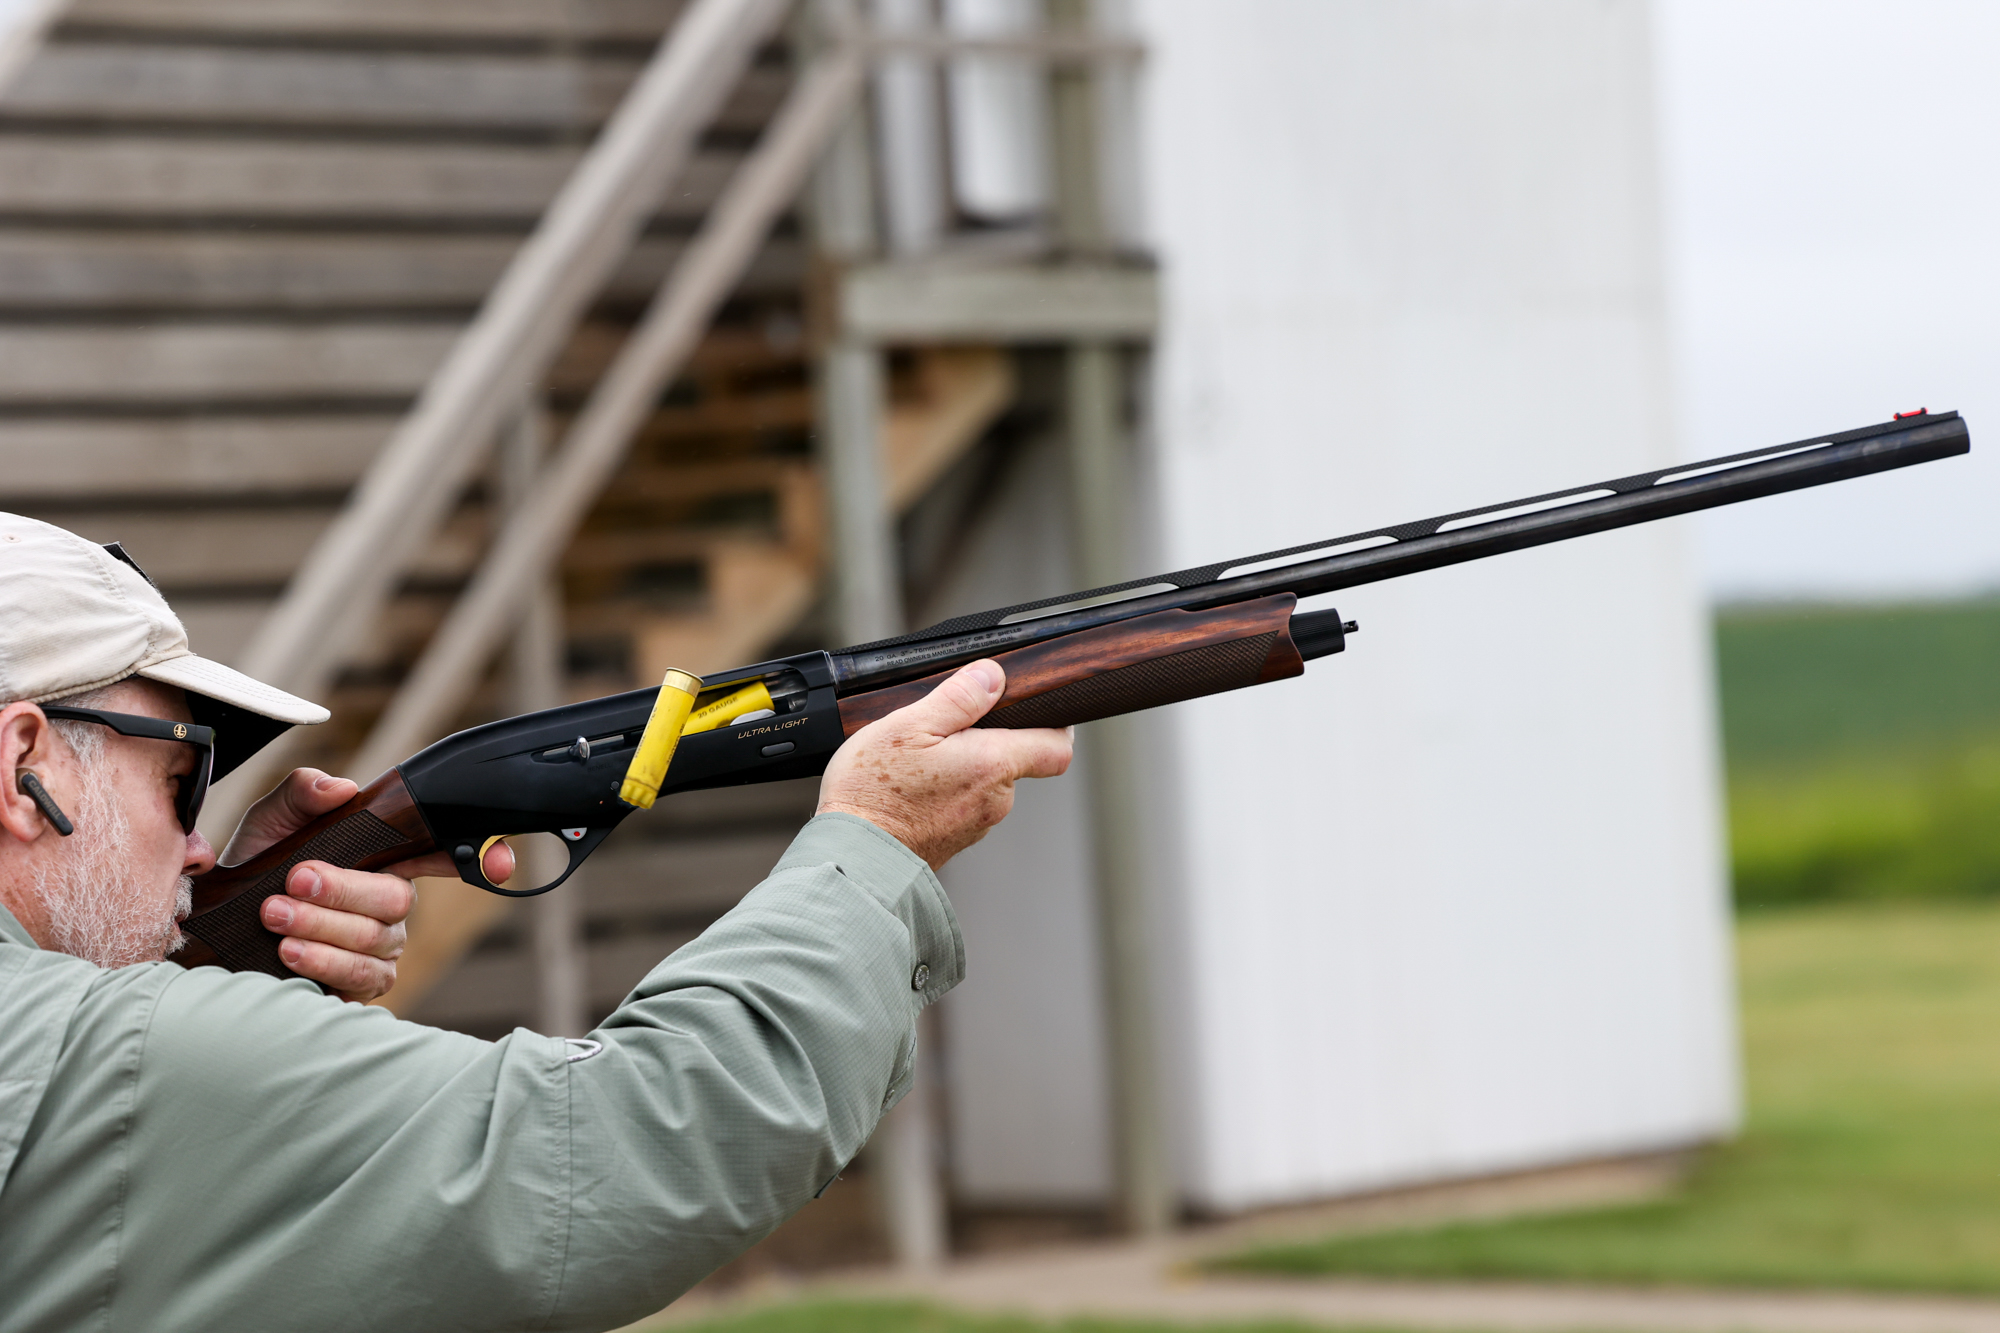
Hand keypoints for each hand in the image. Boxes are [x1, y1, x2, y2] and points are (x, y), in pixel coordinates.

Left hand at [225, 769, 511, 1002]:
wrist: (214, 927)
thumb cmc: (256, 868)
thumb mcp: (273, 821)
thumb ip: (303, 793)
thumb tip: (340, 788)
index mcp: (384, 859)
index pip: (443, 853)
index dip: (482, 856)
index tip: (501, 862)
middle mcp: (391, 906)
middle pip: (398, 899)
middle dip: (344, 890)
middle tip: (296, 879)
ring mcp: (380, 948)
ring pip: (377, 939)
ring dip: (324, 927)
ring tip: (276, 916)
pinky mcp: (359, 986)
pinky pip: (361, 979)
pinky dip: (324, 964)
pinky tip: (289, 953)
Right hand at [817, 660, 1071, 870]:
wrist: (852, 857)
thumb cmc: (874, 792)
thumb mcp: (909, 725)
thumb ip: (958, 698)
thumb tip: (993, 676)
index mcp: (993, 765)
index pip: (1056, 748)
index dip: (1056, 724)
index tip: (1039, 710)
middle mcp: (995, 800)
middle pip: (1013, 760)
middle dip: (986, 741)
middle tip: (943, 730)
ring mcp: (976, 824)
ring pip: (984, 783)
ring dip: (962, 767)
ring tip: (917, 762)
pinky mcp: (955, 840)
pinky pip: (962, 805)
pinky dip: (945, 792)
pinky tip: (912, 788)